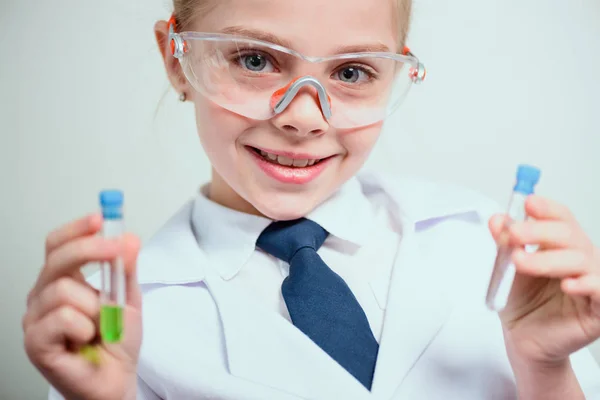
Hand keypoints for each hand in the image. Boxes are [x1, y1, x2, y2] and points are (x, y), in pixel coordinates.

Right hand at [23, 214, 142, 399]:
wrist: (116, 380)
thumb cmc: (116, 342)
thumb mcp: (128, 298)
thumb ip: (126, 269)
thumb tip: (129, 238)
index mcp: (63, 281)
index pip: (58, 245)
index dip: (76, 229)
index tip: (100, 218)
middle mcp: (44, 295)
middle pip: (56, 258)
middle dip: (90, 249)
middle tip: (116, 250)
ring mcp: (36, 318)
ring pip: (64, 290)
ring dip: (95, 306)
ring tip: (100, 326)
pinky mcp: (35, 341)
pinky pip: (62, 317)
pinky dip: (85, 326)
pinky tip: (86, 339)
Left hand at [488, 195, 599, 364]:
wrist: (524, 340)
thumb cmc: (524, 304)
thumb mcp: (508, 269)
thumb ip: (505, 244)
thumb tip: (498, 220)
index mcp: (562, 247)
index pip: (561, 219)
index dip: (547, 208)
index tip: (528, 203)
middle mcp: (581, 260)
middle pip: (569, 235)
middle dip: (539, 230)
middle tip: (513, 235)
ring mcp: (594, 283)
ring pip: (581, 259)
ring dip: (548, 259)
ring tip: (520, 263)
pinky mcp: (599, 310)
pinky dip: (586, 284)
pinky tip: (568, 285)